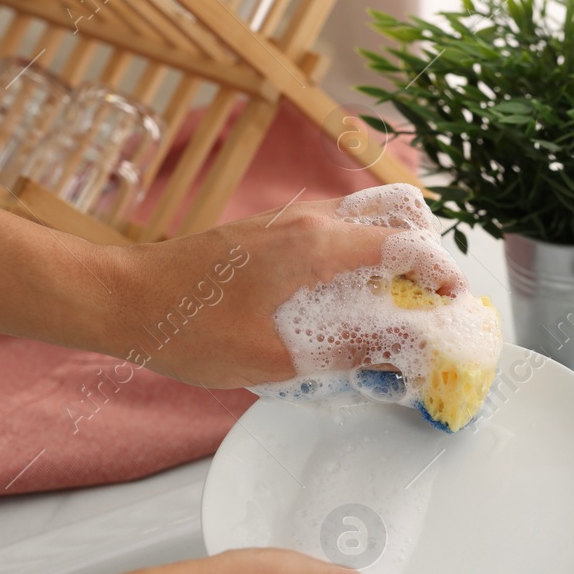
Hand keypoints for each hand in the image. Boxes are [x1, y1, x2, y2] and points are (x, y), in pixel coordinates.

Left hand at [102, 186, 464, 388]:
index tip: (454, 304)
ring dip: (387, 256)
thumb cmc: (188, 329)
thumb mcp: (275, 358)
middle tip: (427, 300)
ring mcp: (284, 223)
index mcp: (317, 246)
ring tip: (391, 306)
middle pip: (392, 216)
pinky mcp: (265, 234)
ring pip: (360, 223)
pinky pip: (329, 235)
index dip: (441, 273)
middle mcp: (307, 222)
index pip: (406, 244)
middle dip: (422, 253)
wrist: (119, 301)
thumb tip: (398, 357)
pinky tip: (342, 302)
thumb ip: (346, 354)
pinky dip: (354, 259)